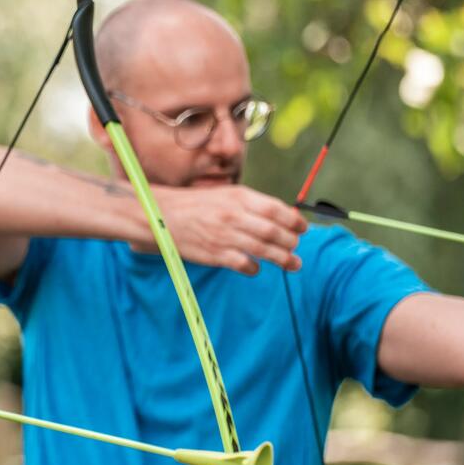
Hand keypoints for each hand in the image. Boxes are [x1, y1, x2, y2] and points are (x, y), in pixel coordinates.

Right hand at [155, 185, 305, 275]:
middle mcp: (233, 215)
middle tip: (295, 247)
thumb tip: (282, 218)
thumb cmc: (197, 206)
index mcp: (238, 197)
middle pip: (273, 231)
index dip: (294, 221)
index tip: (302, 229)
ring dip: (282, 258)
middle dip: (290, 242)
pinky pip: (243, 264)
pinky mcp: (214, 254)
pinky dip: (254, 268)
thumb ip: (252, 205)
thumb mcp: (225, 196)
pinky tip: (256, 268)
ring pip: (263, 249)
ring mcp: (224, 235)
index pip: (275, 209)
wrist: (161, 215)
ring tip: (293, 264)